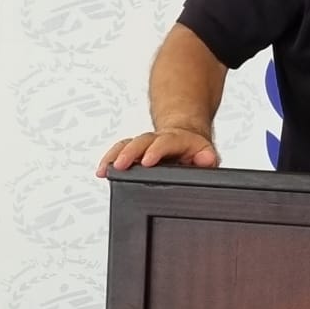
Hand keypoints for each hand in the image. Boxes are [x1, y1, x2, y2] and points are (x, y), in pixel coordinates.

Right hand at [96, 129, 219, 176]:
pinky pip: (119, 151)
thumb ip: (207, 157)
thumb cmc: (195, 151)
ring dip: (115, 155)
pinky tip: (102, 170)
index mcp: (177, 140)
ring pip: (128, 144)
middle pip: (142, 141)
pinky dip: (109, 159)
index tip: (147, 161)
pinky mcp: (134, 150)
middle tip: (120, 165)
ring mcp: (145, 144)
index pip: (166, 142)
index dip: (155, 151)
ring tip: (106, 169)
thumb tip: (207, 159)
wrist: (186, 138)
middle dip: (130, 153)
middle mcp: (159, 139)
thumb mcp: (206, 154)